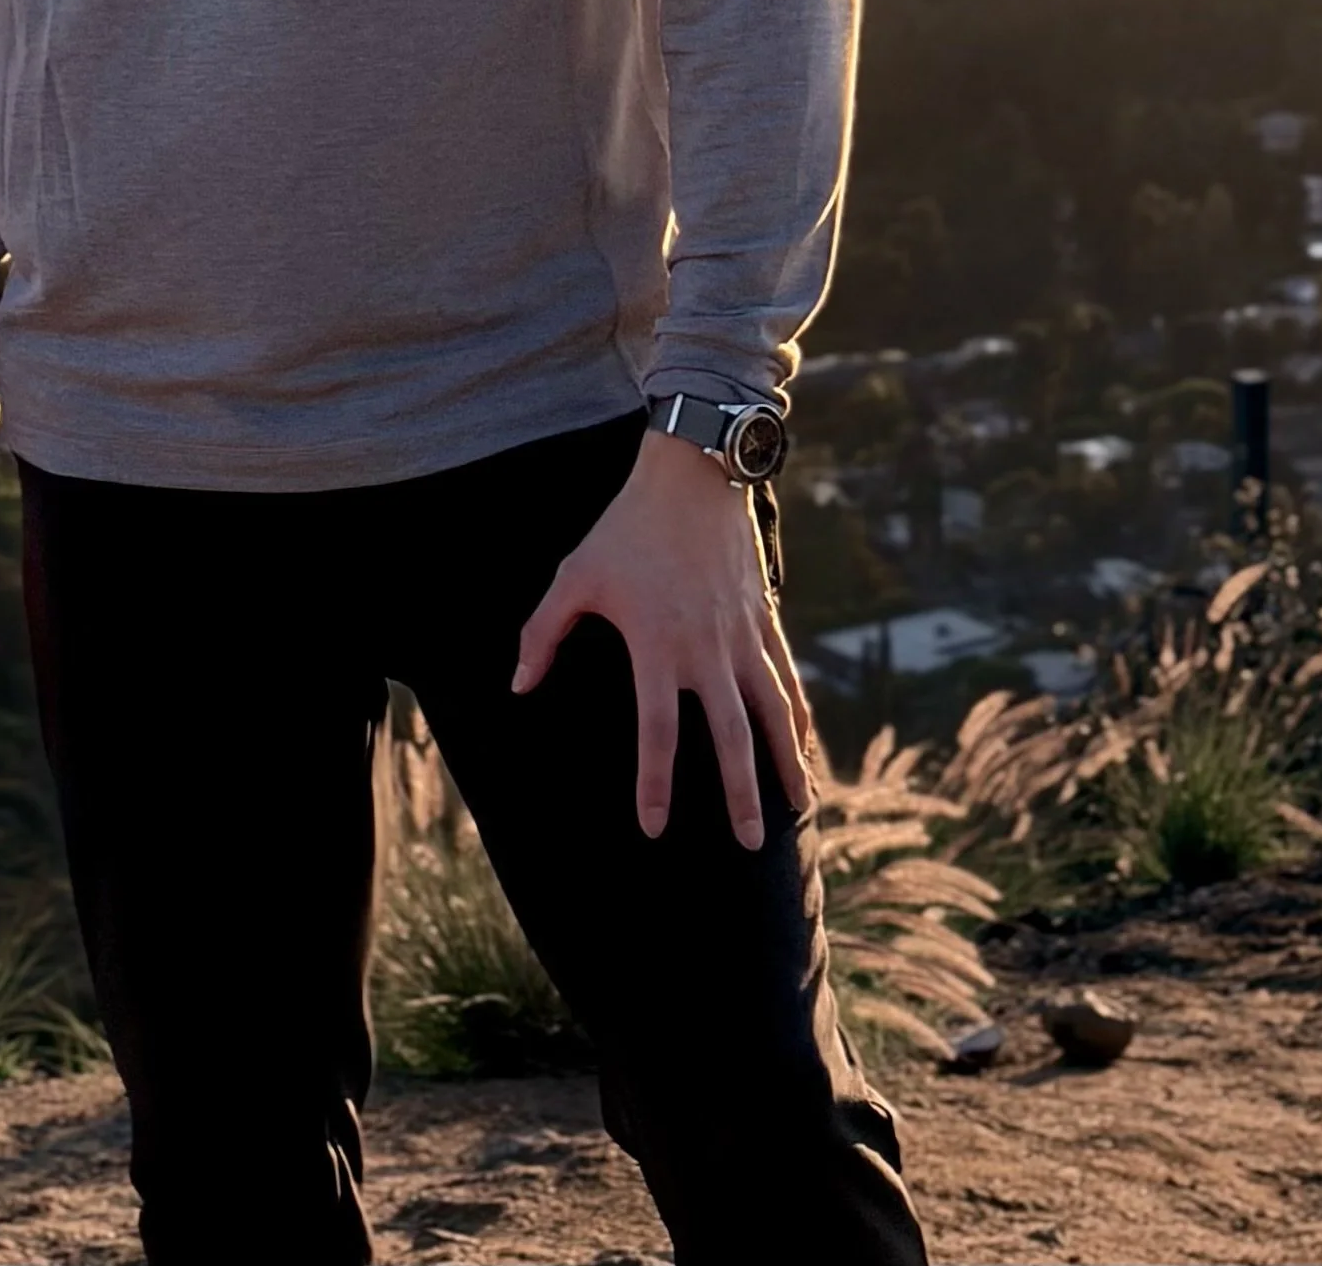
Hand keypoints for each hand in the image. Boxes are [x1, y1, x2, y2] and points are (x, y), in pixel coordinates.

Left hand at [513, 428, 813, 847]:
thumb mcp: (574, 574)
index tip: (654, 828)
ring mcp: (743, 635)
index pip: (657, 732)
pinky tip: (804, 746)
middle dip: (741, 795)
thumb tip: (517, 684)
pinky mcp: (764, 616)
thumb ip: (542, 632)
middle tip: (751, 847)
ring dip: (786, 762)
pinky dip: (798, 714)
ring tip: (799, 808)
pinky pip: (786, 676)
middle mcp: (707, 650)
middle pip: (730, 737)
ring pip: (773, 712)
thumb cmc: (626, 527)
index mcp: (658, 646)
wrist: (691, 474)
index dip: (655, 784)